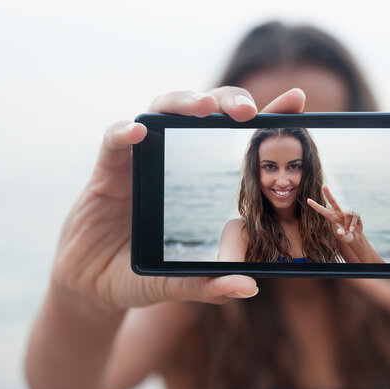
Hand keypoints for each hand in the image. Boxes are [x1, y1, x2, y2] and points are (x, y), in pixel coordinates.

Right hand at [51, 87, 306, 310]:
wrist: (93, 287)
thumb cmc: (142, 276)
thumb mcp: (180, 283)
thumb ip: (210, 284)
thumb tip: (250, 287)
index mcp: (198, 181)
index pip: (234, 138)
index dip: (264, 115)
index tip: (295, 102)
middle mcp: (171, 161)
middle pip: (199, 112)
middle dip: (224, 101)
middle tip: (246, 110)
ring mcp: (139, 162)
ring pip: (159, 111)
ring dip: (181, 102)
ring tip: (202, 108)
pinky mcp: (105, 172)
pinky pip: (113, 141)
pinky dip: (123, 132)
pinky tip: (137, 134)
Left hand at [307, 186, 362, 242]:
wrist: (356, 237)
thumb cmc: (346, 236)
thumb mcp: (343, 238)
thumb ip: (341, 235)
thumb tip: (340, 231)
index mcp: (332, 218)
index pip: (323, 210)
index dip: (315, 206)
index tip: (308, 200)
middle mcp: (339, 213)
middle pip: (333, 201)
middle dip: (328, 194)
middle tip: (323, 186)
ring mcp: (347, 212)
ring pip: (347, 213)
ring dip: (348, 224)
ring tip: (348, 231)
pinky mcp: (355, 214)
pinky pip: (353, 217)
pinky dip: (352, 225)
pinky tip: (352, 229)